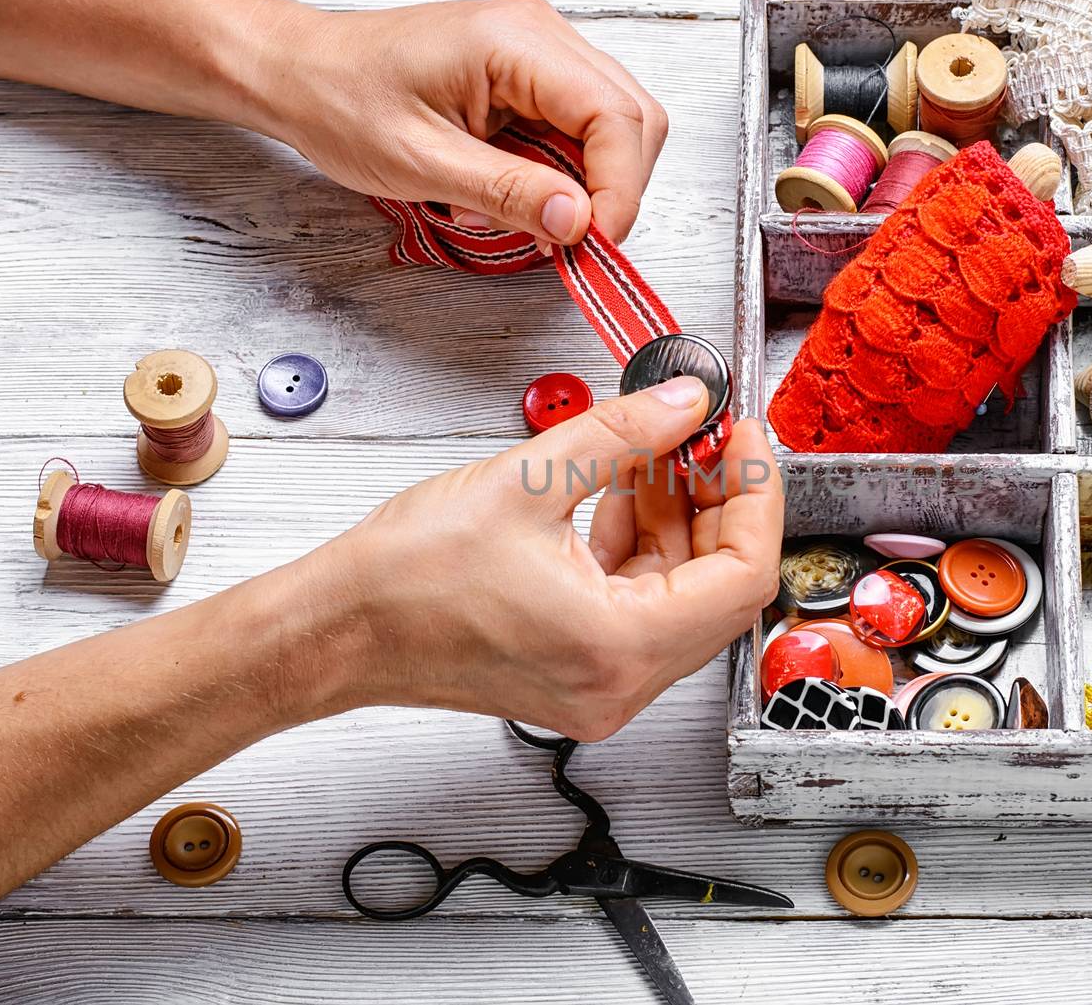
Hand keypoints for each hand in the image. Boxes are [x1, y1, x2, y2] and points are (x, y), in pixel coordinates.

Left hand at [254, 0, 667, 246]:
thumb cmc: (342, 101)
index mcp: (516, 41)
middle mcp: (540, 36)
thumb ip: (508, 193)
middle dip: (610, 191)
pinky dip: (557, 178)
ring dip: (581, 188)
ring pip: (612, 131)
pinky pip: (576, 134)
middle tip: (568, 241)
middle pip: (633, 120)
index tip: (594, 242)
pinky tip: (507, 193)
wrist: (299, 74)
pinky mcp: (529, 78)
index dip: (620, 189)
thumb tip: (579, 221)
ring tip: (516, 213)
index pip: (617, 117)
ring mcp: (538, 54)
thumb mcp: (422, 162)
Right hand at [311, 377, 781, 740]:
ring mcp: (601, 687)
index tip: (744, 437)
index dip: (756, 495)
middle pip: (721, 589)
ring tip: (656, 452)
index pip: (743, 574)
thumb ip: (623, 435)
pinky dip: (641, 549)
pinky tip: (621, 492)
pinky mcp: (578, 675)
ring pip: (682, 597)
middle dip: (720, 502)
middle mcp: (620, 683)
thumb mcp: (525, 481)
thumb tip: (686, 403)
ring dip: (679, 521)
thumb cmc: (403, 579)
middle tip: (705, 436)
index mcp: (618, 646)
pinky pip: (641, 608)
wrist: (335, 632)